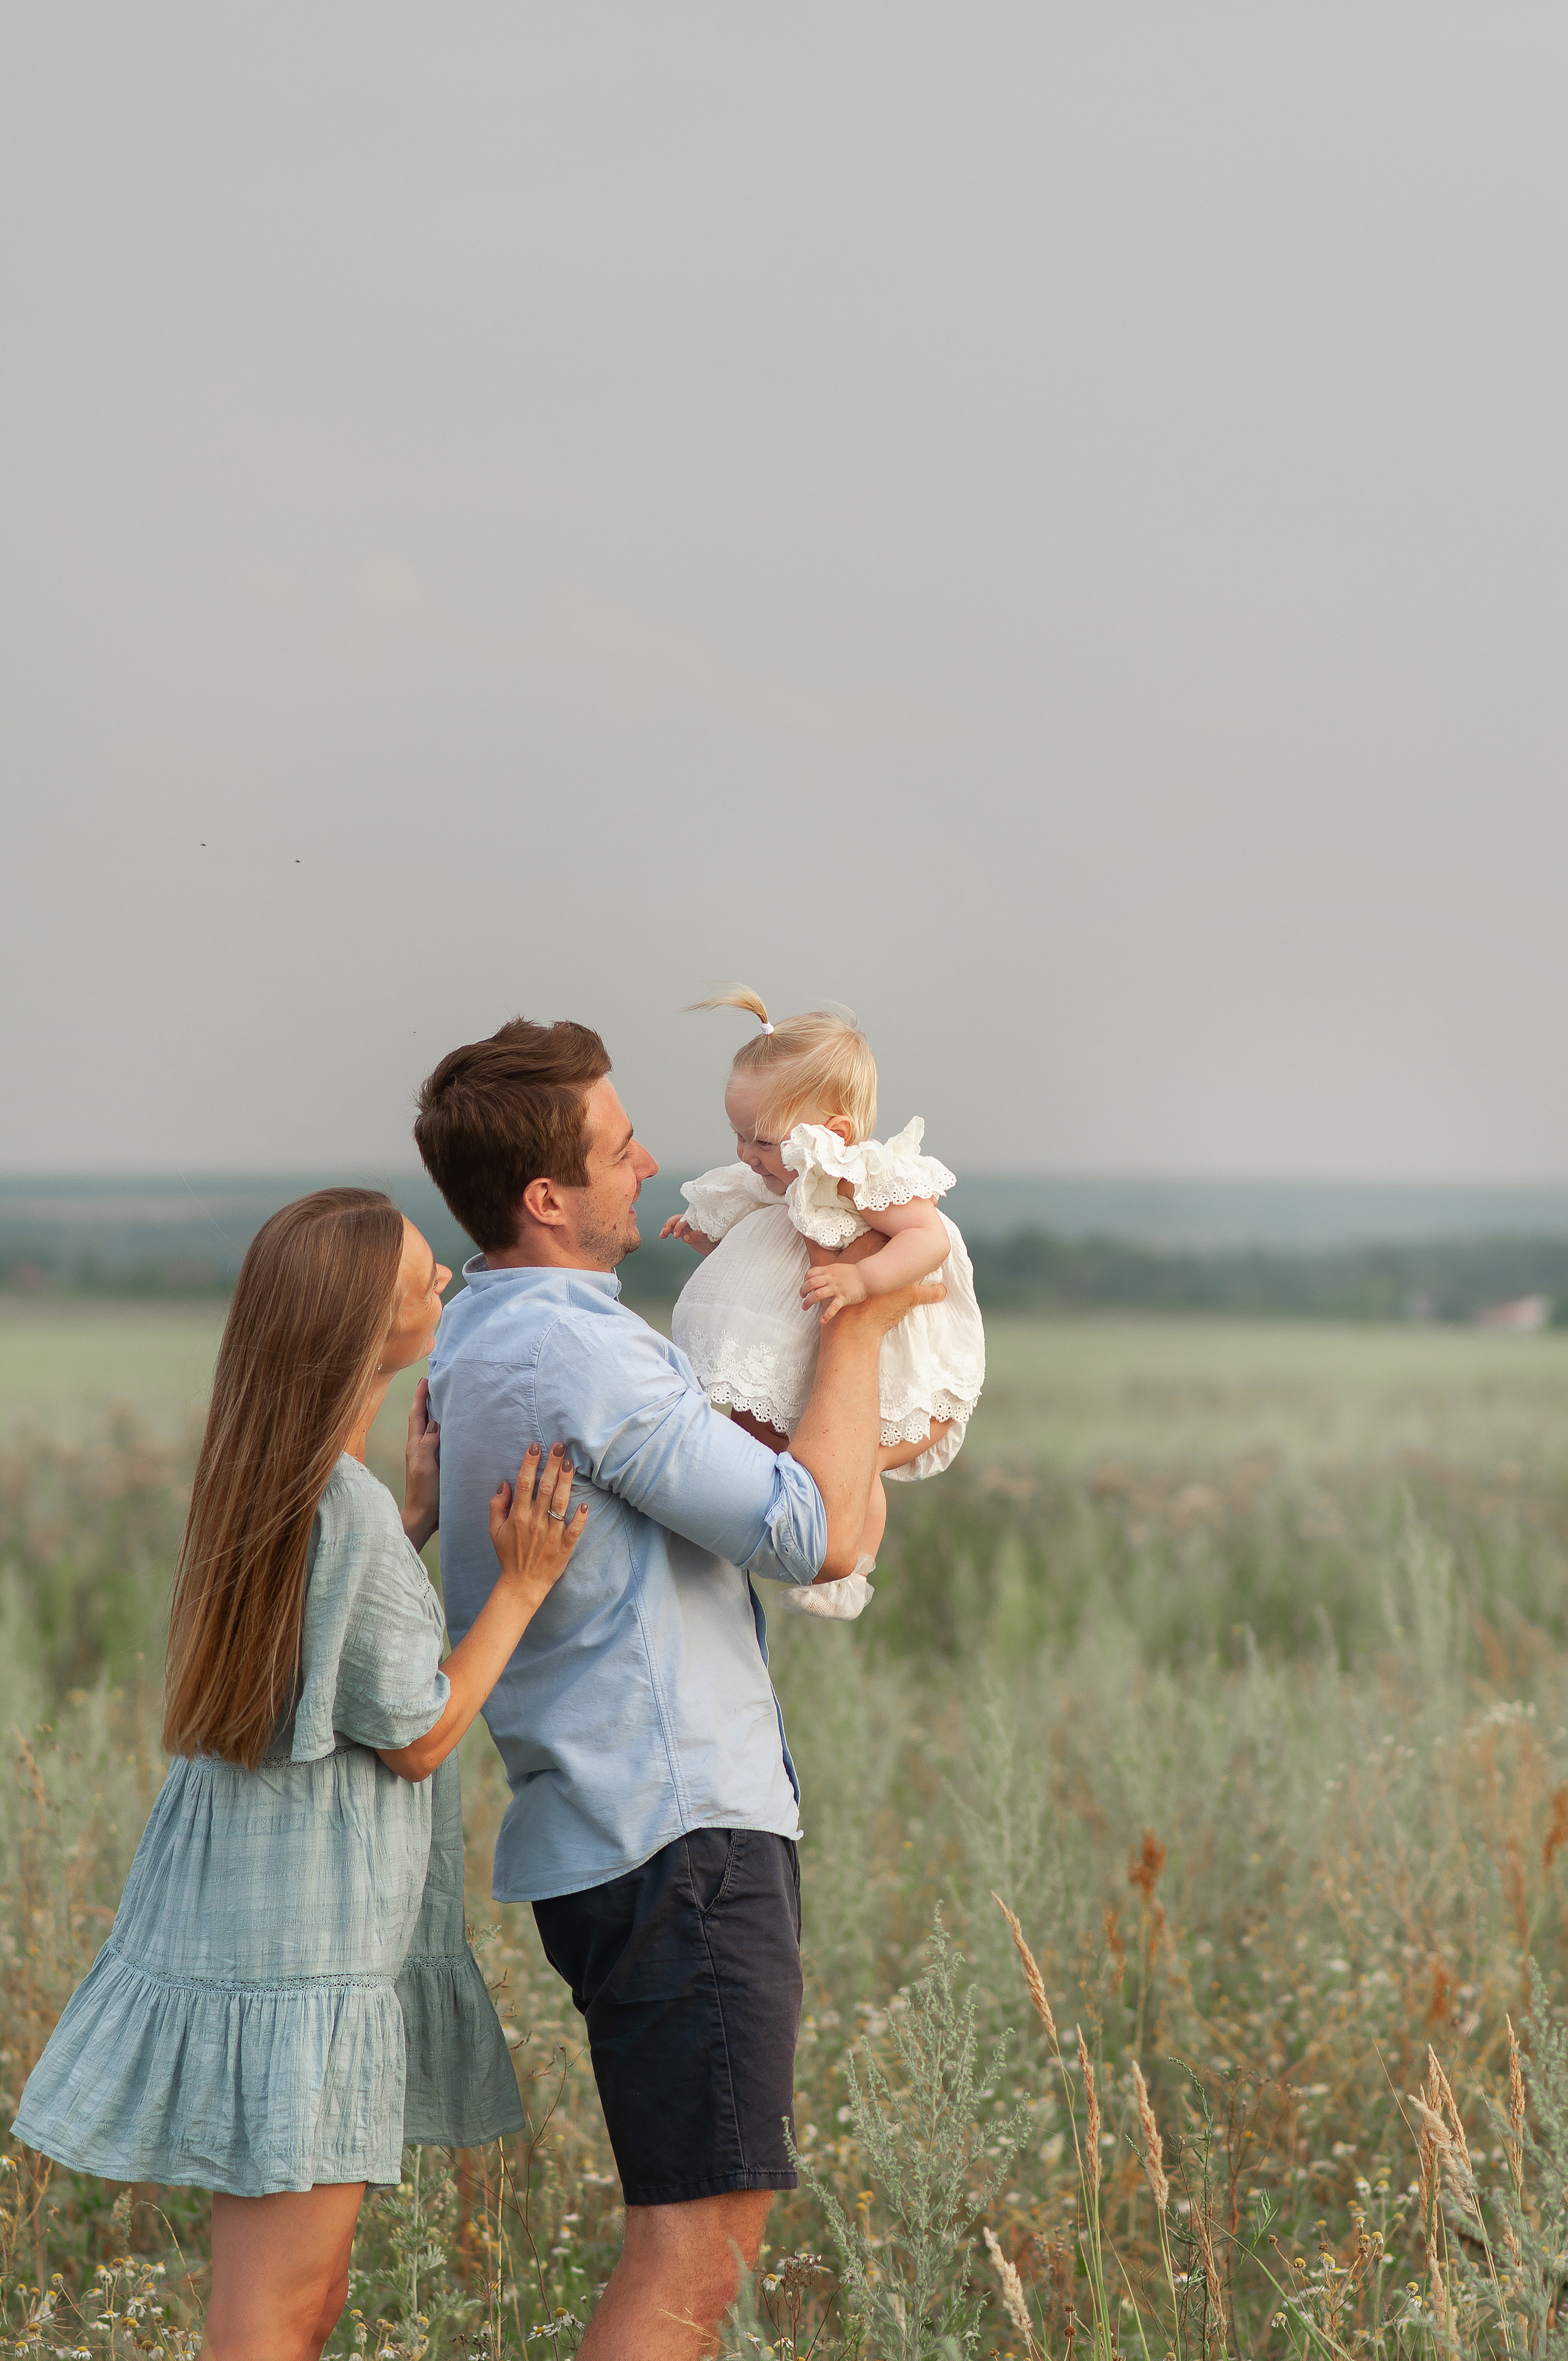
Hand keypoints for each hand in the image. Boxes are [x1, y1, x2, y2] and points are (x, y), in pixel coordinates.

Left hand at [401, 1377, 440, 1552]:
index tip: (426, 1379)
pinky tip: (455, 1429)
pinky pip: (440, 1440)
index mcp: (415, 1445)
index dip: (420, 1397)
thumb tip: (434, 1421)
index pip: (417, 1415)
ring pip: (431, 1428)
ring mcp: (428, 1456)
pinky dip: (446, 1429)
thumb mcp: (424, 1466)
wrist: (423, 1517)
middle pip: (423, 1418)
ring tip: (447, 1400)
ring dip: (436, 1413)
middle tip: (437, 1384)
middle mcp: (420, 1448)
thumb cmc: (423, 1492)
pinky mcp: (436, 1464)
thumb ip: (427, 1443)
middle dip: (427, 1400)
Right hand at [488, 1443, 588, 1600]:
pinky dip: (580, 1517)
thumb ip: (497, 1506)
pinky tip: (586, 1504)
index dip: (530, 1463)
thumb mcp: (494, 1531)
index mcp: (518, 1516)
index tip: (535, 1447)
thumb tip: (504, 1484)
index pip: (525, 1484)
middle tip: (560, 1446)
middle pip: (545, 1487)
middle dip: (552, 1465)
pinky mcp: (564, 1546)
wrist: (522, 1584)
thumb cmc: (509, 1555)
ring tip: (570, 1463)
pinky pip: (574, 1529)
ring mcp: (551, 1533)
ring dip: (566, 1482)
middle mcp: (535, 1522)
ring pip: (560, 1503)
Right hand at [660, 1215, 715, 1255]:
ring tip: (662, 1235)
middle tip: (665, 1233)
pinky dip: (668, 1232)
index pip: (685, 1218)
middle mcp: (692, 1220)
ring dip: (666, 1228)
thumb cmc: (717, 1239)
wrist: (719, 1246)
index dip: (679, 1225)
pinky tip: (664, 1236)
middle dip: (669, 1225)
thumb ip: (696, 1236)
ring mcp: (688, 1226)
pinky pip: (674, 1230)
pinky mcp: (685, 1233)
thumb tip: (685, 1237)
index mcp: (698, 1218)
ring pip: (674, 1223)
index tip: (677, 1235)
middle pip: (677, 1219)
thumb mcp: (708, 1237)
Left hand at [800, 1259, 868, 1323]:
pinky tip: (822, 1321)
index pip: (810, 1273)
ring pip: (817, 1294)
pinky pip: (833, 1307)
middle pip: (811, 1283)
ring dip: (808, 1302)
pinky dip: (827, 1315)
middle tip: (802, 1297)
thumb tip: (817, 1281)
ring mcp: (836, 1288)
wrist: (868, 1276)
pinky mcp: (843, 1297)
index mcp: (828, 1270)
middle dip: (803, 1291)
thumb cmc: (852, 1274)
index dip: (805, 1280)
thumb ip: (827, 1273)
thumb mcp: (837, 1268)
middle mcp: (830, 1278)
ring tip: (804, 1307)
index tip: (805, 1286)